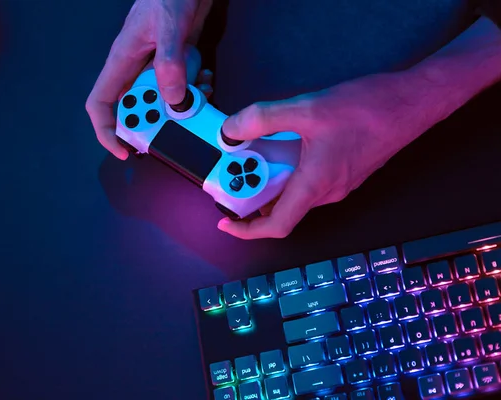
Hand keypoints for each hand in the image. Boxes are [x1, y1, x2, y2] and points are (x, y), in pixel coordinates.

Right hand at [86, 0, 213, 159]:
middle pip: (136, 109)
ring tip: (200, 95)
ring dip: (182, 104)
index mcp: (123, 61)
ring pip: (162, 100)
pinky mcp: (175, 62)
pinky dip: (195, 89)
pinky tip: (206, 78)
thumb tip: (174, 102)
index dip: (106, 131)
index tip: (124, 149)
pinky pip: (180, 86)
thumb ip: (170, 63)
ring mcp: (156, 65)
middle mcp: (136, 67)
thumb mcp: (170, 26)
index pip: (102, 104)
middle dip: (155, 121)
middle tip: (178, 125)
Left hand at [217, 73, 421, 239]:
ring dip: (273, 181)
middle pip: (283, 208)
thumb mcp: (307, 108)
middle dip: (254, 195)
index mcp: (316, 185)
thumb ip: (263, 118)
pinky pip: (310, 181)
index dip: (247, 231)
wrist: (413, 103)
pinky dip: (290, 171)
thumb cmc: (367, 109)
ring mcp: (340, 184)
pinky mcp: (346, 172)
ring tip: (256, 155)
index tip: (225, 223)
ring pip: (296, 193)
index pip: (278, 225)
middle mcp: (328, 192)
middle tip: (235, 173)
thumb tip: (230, 131)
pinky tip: (286, 145)